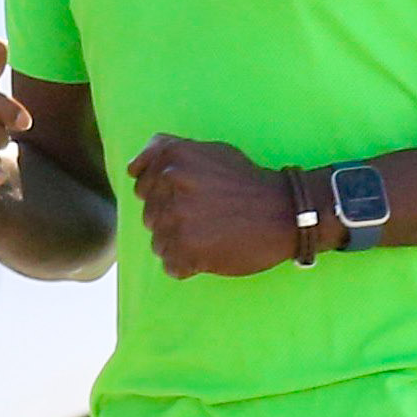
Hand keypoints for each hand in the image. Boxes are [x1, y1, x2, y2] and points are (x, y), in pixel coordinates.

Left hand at [129, 135, 296, 279]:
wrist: (284, 211)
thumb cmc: (246, 182)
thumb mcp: (209, 150)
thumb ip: (167, 152)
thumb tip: (132, 170)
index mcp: (172, 158)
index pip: (141, 185)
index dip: (166, 195)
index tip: (195, 196)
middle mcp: (170, 184)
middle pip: (150, 215)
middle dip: (174, 220)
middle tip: (209, 217)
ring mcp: (176, 218)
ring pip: (158, 242)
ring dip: (181, 245)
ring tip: (212, 234)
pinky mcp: (186, 250)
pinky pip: (171, 266)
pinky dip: (189, 265)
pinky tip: (213, 251)